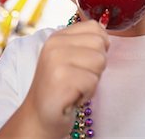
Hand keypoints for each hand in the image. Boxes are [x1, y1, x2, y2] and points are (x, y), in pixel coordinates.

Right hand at [25, 19, 109, 137]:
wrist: (39, 118)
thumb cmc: (61, 88)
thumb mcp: (68, 57)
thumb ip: (84, 42)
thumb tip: (105, 32)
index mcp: (58, 36)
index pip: (94, 26)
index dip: (100, 45)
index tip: (86, 61)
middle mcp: (55, 44)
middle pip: (100, 44)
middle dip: (97, 65)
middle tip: (79, 77)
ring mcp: (55, 61)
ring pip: (99, 61)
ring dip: (93, 80)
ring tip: (76, 86)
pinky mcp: (60, 80)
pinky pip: (93, 81)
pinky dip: (87, 94)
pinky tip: (73, 97)